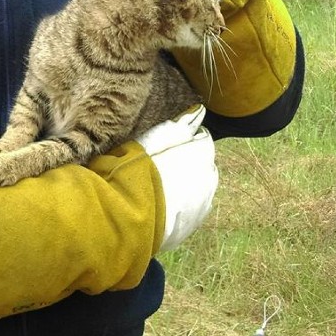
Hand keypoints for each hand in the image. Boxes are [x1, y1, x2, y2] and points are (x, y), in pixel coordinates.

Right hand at [136, 106, 217, 251]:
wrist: (126, 219)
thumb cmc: (134, 173)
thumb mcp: (150, 140)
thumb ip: (178, 125)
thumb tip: (199, 112)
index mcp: (201, 153)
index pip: (200, 138)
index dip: (180, 143)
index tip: (162, 149)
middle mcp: (210, 177)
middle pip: (203, 164)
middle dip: (187, 164)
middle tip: (158, 169)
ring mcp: (204, 203)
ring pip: (200, 187)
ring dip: (186, 185)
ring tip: (158, 189)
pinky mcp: (195, 224)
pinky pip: (193, 208)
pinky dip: (182, 205)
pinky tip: (162, 206)